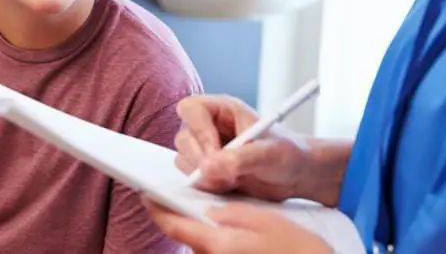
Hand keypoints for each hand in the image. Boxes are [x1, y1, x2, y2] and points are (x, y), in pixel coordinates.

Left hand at [143, 198, 332, 253]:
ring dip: (209, 236)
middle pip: (188, 239)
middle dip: (191, 222)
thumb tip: (208, 211)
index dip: (157, 209)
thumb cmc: (298, 250)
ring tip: (238, 226)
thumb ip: (231, 212)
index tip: (147, 196)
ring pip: (204, 248)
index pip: (174, 226)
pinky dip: (221, 245)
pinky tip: (244, 241)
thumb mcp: (266, 219)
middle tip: (206, 205)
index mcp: (218, 244)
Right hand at [173, 95, 309, 201]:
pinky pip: (191, 178)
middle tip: (227, 174)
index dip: (199, 130)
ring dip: (205, 175)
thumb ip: (240, 158)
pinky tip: (230, 185)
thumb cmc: (287, 154)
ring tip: (234, 179)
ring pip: (183, 159)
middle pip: (183, 137)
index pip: (192, 108)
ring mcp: (204, 148)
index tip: (215, 152)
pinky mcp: (205, 169)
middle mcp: (209, 126)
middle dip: (201, 160)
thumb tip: (208, 167)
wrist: (294, 175)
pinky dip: (207, 186)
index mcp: (224, 109)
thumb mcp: (270, 153)